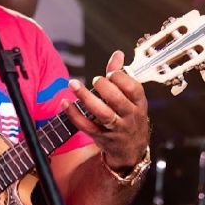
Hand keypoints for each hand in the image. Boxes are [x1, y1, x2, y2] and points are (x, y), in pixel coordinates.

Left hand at [64, 50, 148, 169]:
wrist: (132, 150)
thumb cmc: (129, 116)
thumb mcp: (132, 99)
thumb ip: (122, 75)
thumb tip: (118, 54)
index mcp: (139, 103)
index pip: (133, 88)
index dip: (120, 78)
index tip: (110, 73)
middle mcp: (130, 116)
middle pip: (117, 100)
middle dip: (104, 87)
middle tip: (95, 80)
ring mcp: (116, 129)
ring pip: (102, 113)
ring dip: (86, 98)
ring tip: (73, 84)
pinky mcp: (102, 138)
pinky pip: (86, 126)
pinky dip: (74, 115)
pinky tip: (65, 102)